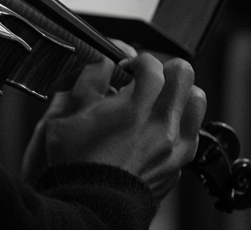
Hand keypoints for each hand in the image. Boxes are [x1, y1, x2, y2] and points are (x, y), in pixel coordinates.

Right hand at [21, 50, 206, 198]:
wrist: (94, 202)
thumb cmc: (77, 163)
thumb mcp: (66, 117)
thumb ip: (86, 84)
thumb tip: (99, 63)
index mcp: (132, 110)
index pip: (152, 65)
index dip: (137, 60)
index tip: (125, 67)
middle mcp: (160, 125)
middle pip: (182, 75)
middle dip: (163, 69)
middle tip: (146, 77)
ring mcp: (175, 145)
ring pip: (196, 100)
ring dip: (179, 92)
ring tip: (159, 98)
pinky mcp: (180, 162)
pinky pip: (192, 129)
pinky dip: (180, 119)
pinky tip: (159, 124)